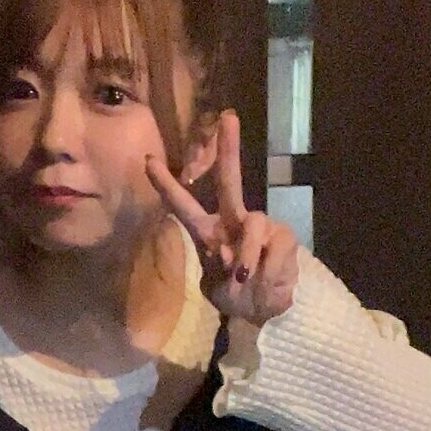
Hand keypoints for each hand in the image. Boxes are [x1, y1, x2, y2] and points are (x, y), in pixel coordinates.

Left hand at [145, 110, 298, 325]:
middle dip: (228, 150)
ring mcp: (260, 227)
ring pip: (254, 222)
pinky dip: (270, 267)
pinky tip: (269, 278)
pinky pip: (276, 245)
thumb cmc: (234, 296)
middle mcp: (232, 222)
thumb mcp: (217, 291)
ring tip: (245, 277)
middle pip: (230, 182)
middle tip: (228, 118)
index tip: (147, 160)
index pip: (183, 205)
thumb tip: (234, 255)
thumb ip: (221, 273)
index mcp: (207, 233)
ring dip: (248, 254)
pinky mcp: (283, 237)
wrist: (264, 312)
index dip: (166, 184)